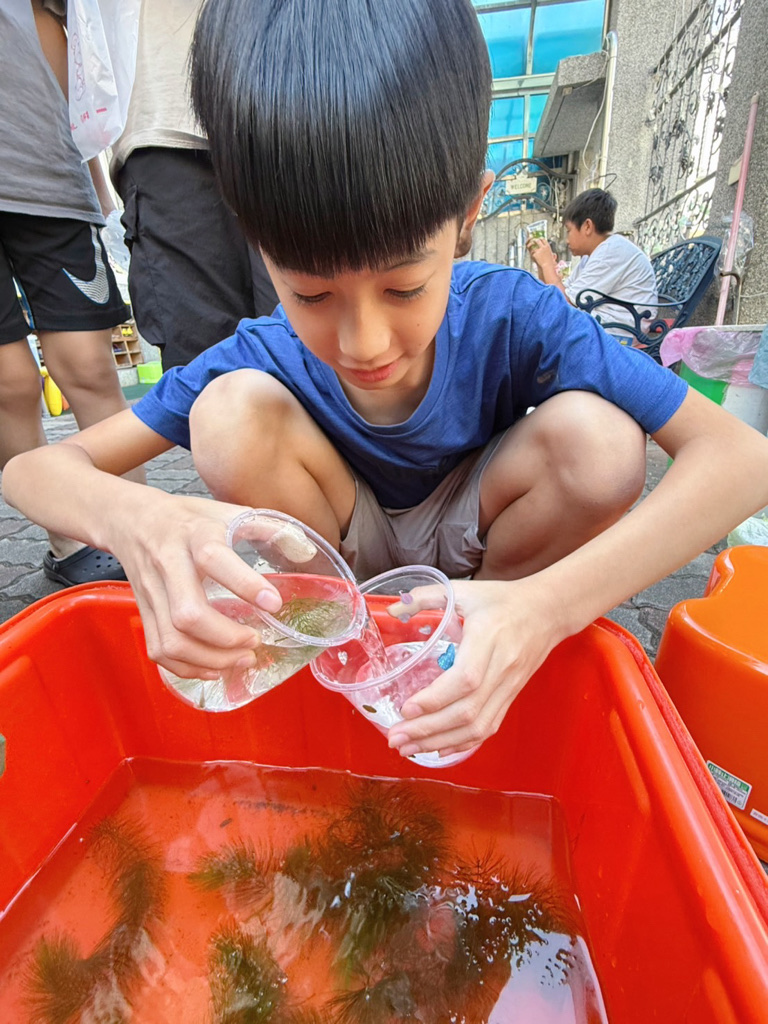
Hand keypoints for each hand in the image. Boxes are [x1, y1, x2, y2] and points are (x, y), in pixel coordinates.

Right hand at [108, 494, 283, 679]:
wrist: (132, 520)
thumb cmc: (187, 518)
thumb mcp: (227, 511)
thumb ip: (267, 527)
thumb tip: (306, 552)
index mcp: (195, 534)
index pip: (214, 559)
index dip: (245, 585)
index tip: (273, 604)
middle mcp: (169, 565)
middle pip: (188, 614)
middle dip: (226, 638)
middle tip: (255, 640)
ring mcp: (152, 593)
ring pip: (172, 640)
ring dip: (210, 659)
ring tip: (241, 659)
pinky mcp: (144, 612)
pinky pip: (159, 650)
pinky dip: (187, 668)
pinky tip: (214, 667)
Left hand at [387, 578, 564, 758]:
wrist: (548, 611)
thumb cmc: (503, 599)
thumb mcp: (465, 590)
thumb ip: (427, 596)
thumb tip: (393, 609)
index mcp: (489, 637)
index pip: (465, 679)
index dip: (435, 699)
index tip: (406, 708)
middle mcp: (502, 667)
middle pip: (467, 710)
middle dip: (428, 730)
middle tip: (396, 738)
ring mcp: (509, 686)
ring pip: (477, 725)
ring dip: (441, 742)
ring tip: (409, 748)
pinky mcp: (511, 696)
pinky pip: (489, 727)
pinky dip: (463, 743)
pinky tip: (438, 749)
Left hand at [525, 236, 556, 270]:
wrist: (547, 266)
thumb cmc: (550, 262)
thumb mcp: (550, 254)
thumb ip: (549, 251)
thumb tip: (552, 252)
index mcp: (547, 246)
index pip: (543, 239)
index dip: (540, 238)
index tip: (538, 239)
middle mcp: (543, 247)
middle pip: (538, 240)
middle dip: (535, 240)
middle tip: (533, 240)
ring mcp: (539, 251)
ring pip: (533, 246)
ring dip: (531, 244)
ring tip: (531, 245)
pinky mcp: (535, 254)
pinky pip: (532, 252)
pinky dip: (532, 253)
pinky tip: (534, 256)